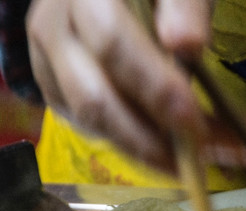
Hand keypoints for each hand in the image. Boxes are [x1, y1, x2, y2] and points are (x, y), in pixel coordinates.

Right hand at [25, 0, 245, 171]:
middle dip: (149, 139)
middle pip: (94, 99)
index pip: (115, 46)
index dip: (156, 89)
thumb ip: (184, 5)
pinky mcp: (53, 89)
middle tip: (199, 159)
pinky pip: (88, 128)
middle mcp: (53, 28)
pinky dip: (128, 143)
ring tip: (191, 160)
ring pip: (90, 121)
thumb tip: (186, 44)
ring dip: (144, 149)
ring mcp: (46, 62)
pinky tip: (165, 148)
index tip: (195, 122)